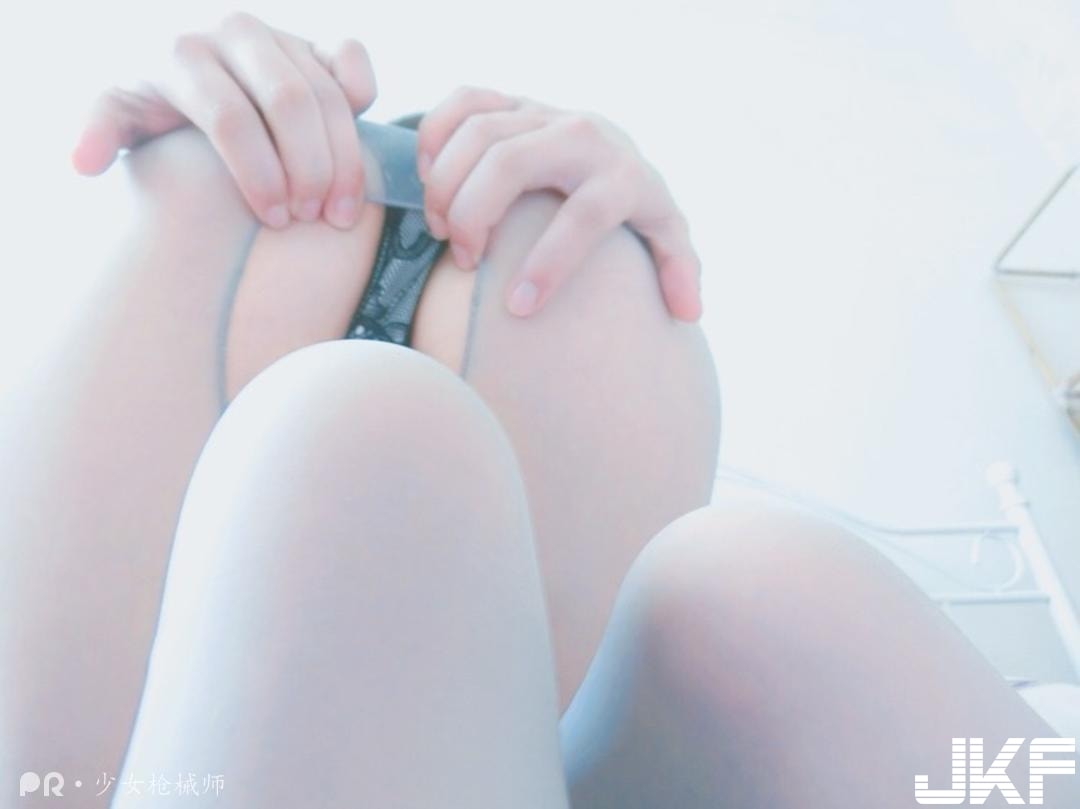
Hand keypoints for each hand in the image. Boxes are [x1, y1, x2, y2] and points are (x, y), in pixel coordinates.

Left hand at [70, 11, 376, 230]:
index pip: (231, 118)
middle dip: (309, 168)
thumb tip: (82, 163)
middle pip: (289, 103)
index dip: (258, 173)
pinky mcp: (313, 40)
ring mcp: (278, 34)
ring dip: (343, 157)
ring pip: (326, 92)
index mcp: (182, 54)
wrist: (187, 64)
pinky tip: (362, 143)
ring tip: (342, 211)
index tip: (274, 220)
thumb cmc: (156, 104)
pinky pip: (349, 56)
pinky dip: (363, 93)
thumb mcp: (121, 114)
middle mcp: (233, 33)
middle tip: (314, 219)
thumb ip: (101, 132)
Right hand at [416, 86, 701, 320]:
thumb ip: (679, 270)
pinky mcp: (513, 101)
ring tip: (443, 231)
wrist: (616, 149)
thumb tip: (688, 310)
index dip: (550, 264)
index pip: (585, 215)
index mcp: (624, 175)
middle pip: (512, 164)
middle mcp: (584, 136)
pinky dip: (436, 135)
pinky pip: (463, 101)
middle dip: (476, 216)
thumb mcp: (665, 236)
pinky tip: (427, 179)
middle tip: (464, 260)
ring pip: (479, 134)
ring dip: (447, 185)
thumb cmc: (636, 206)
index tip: (517, 307)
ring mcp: (545, 112)